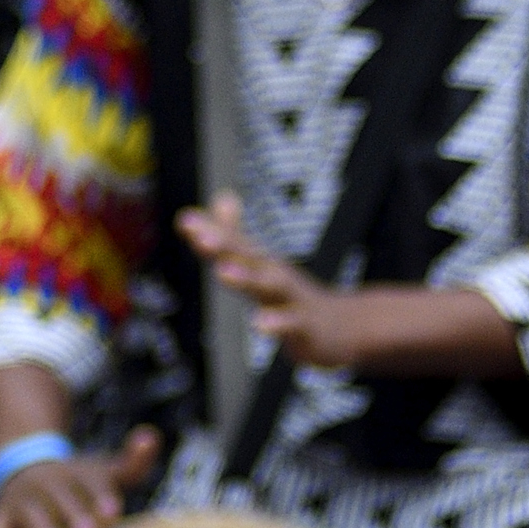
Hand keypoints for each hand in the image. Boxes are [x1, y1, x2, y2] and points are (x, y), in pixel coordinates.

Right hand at [0, 426, 160, 527]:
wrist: (26, 469)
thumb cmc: (79, 483)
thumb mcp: (106, 471)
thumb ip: (134, 462)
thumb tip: (151, 435)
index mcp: (78, 474)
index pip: (93, 484)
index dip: (101, 497)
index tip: (113, 512)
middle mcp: (49, 483)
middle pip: (63, 499)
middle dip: (76, 516)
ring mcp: (24, 499)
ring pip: (32, 514)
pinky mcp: (1, 515)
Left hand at [180, 193, 376, 368]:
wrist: (342, 327)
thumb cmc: (291, 293)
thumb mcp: (260, 262)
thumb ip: (234, 233)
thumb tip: (220, 199)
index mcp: (259, 262)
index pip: (232, 243)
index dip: (209, 231)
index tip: (186, 221)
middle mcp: (274, 275)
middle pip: (249, 257)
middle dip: (225, 246)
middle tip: (201, 239)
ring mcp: (291, 300)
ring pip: (270, 286)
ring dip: (247, 278)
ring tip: (224, 272)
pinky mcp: (306, 328)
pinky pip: (292, 325)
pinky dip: (277, 324)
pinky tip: (260, 324)